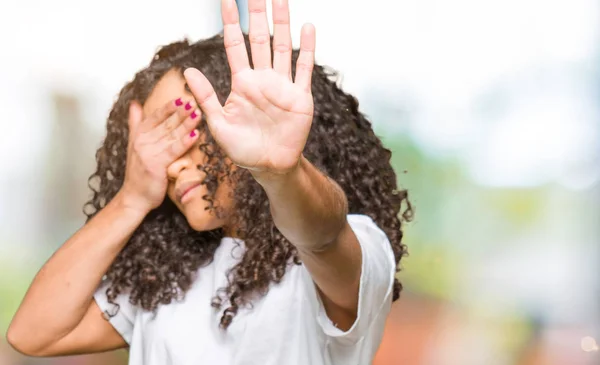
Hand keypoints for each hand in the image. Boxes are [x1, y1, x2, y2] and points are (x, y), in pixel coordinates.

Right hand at [118, 98, 199, 212]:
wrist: (134, 197)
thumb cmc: (139, 172)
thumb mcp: (134, 144)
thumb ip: (135, 123)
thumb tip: (134, 104)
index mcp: (138, 134)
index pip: (156, 116)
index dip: (170, 107)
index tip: (183, 97)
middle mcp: (142, 141)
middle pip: (166, 124)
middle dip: (182, 112)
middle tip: (195, 101)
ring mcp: (148, 153)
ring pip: (171, 135)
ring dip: (186, 123)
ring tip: (199, 113)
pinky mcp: (155, 165)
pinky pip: (173, 150)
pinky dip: (185, 141)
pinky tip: (196, 134)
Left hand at [184, 0, 315, 174]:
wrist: (270, 167)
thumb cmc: (242, 149)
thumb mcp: (218, 124)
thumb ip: (206, 96)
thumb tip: (187, 70)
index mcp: (242, 83)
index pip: (234, 44)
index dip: (230, 22)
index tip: (227, 0)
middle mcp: (262, 79)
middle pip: (259, 39)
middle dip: (257, 14)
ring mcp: (282, 86)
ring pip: (282, 47)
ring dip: (283, 24)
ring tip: (281, 0)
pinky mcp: (300, 97)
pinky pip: (304, 69)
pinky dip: (307, 49)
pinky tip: (307, 28)